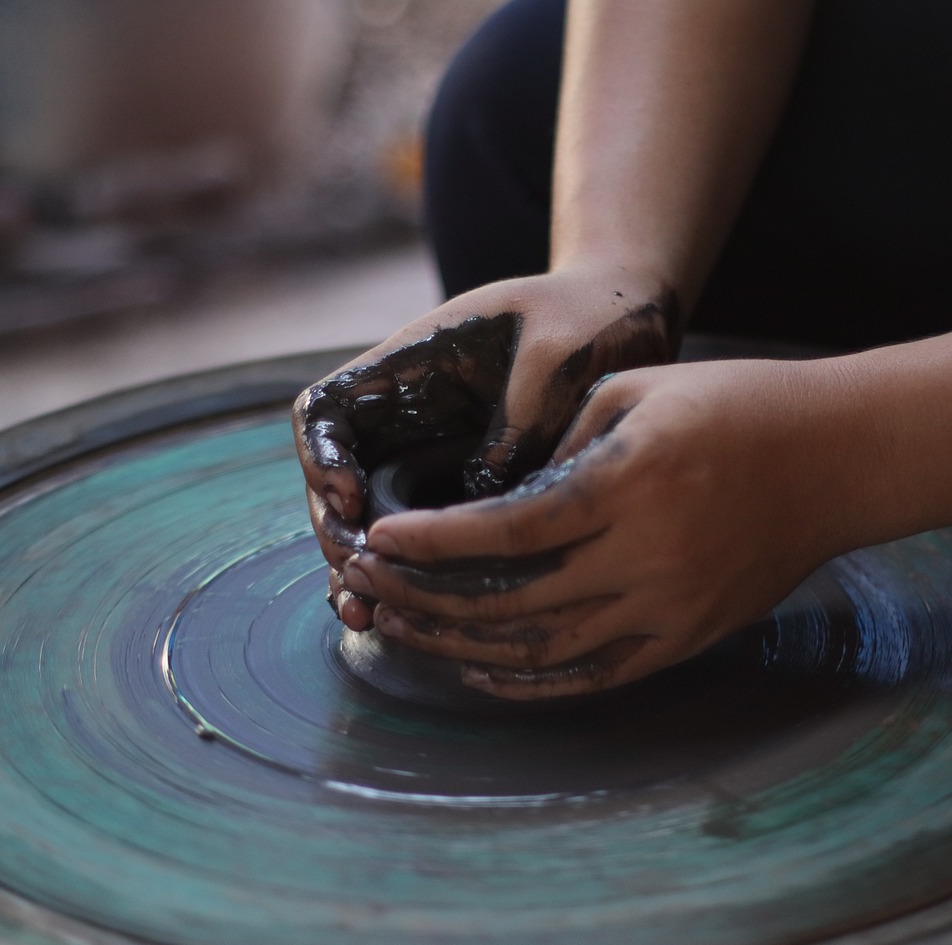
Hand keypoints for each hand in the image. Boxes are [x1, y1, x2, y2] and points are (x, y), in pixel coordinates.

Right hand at [292, 267, 679, 629]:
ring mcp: (432, 456)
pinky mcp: (466, 492)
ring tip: (366, 617)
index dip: (321, 458)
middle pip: (335, 479)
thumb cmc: (590, 320)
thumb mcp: (555, 359)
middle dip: (337, 533)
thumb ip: (515, 426)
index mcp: (409, 367)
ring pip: (372, 519)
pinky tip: (414, 615)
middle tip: (360, 581)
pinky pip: (425, 538)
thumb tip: (483, 507)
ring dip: (364, 568)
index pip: (326, 412)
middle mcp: (406, 417)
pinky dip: (411, 576)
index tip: (350, 500)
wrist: (630, 321)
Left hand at [338, 358, 867, 697]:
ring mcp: (669, 610)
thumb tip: (489, 502)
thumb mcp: (633, 393)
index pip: (507, 530)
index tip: (379, 540)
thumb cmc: (732, 405)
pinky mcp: (686, 638)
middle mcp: (646, 559)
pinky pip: (594, 678)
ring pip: (541, 651)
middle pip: (510, 601)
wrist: (835, 458)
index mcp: (628, 485)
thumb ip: (557, 448)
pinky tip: (478, 671)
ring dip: (459, 646)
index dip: (433, 542)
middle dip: (426, 598)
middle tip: (368, 585)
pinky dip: (529, 683)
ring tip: (400, 627)